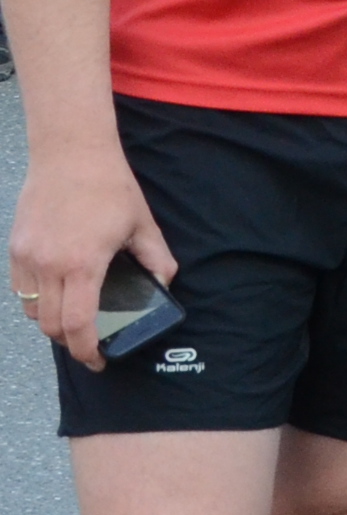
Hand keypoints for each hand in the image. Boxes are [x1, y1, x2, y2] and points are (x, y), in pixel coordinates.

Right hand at [8, 142, 174, 370]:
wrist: (70, 154)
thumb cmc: (110, 187)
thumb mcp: (142, 225)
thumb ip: (156, 260)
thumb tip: (164, 285)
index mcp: (82, 265)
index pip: (77, 325)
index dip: (86, 351)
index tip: (98, 361)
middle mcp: (48, 265)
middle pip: (50, 326)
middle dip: (69, 342)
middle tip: (88, 343)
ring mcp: (26, 257)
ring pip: (32, 310)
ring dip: (51, 321)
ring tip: (73, 318)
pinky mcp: (14, 247)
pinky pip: (21, 288)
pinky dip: (36, 299)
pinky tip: (56, 292)